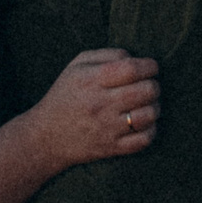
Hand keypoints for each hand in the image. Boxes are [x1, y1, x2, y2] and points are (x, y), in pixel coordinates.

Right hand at [28, 48, 159, 169]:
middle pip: (146, 91)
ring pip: (149, 115)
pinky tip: (144, 123)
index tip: (151, 67)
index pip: (132, 69)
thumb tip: (135, 58)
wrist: (46, 137)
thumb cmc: (65, 95)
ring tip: (148, 104)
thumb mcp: (76, 66)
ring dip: (155, 107)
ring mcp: (107, 128)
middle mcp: (101, 104)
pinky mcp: (112, 148)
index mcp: (92, 80)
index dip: (150, 66)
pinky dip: (151, 130)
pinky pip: (144, 140)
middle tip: (149, 86)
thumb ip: (107, 55)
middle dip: (154, 85)